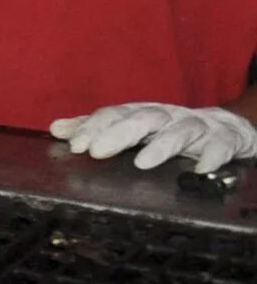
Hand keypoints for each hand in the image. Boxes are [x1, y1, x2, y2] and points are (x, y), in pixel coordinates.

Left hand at [48, 102, 256, 174]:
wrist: (227, 127)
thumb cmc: (171, 130)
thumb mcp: (134, 127)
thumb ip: (96, 129)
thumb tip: (55, 129)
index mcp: (144, 114)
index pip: (116, 115)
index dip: (94, 127)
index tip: (74, 145)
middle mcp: (169, 117)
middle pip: (143, 119)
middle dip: (119, 132)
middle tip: (96, 151)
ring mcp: (198, 127)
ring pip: (181, 131)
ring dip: (161, 145)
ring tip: (142, 162)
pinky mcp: (225, 140)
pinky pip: (220, 146)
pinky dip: (212, 156)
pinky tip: (200, 169)